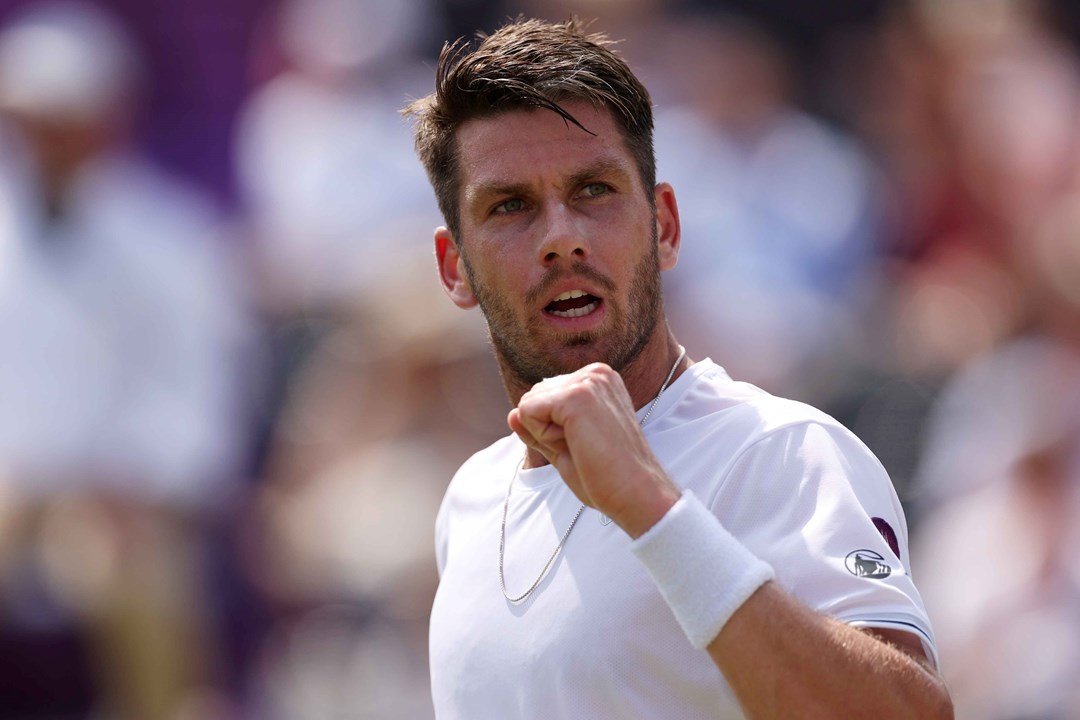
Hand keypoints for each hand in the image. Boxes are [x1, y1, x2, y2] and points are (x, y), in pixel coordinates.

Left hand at [507, 363, 680, 537]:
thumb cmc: (607, 476)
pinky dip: (542, 436)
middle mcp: (595, 372)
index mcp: (598, 380)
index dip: (553, 430)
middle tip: (584, 449)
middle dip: (546, 430)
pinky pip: (527, 411)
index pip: (545, 397)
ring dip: (545, 435)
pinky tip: (575, 445)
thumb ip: (539, 429)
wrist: (637, 494)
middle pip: (533, 397)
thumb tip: (512, 414)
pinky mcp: (576, 394)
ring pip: (528, 405)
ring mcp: (587, 380)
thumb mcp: (565, 447)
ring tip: (583, 447)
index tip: (588, 444)